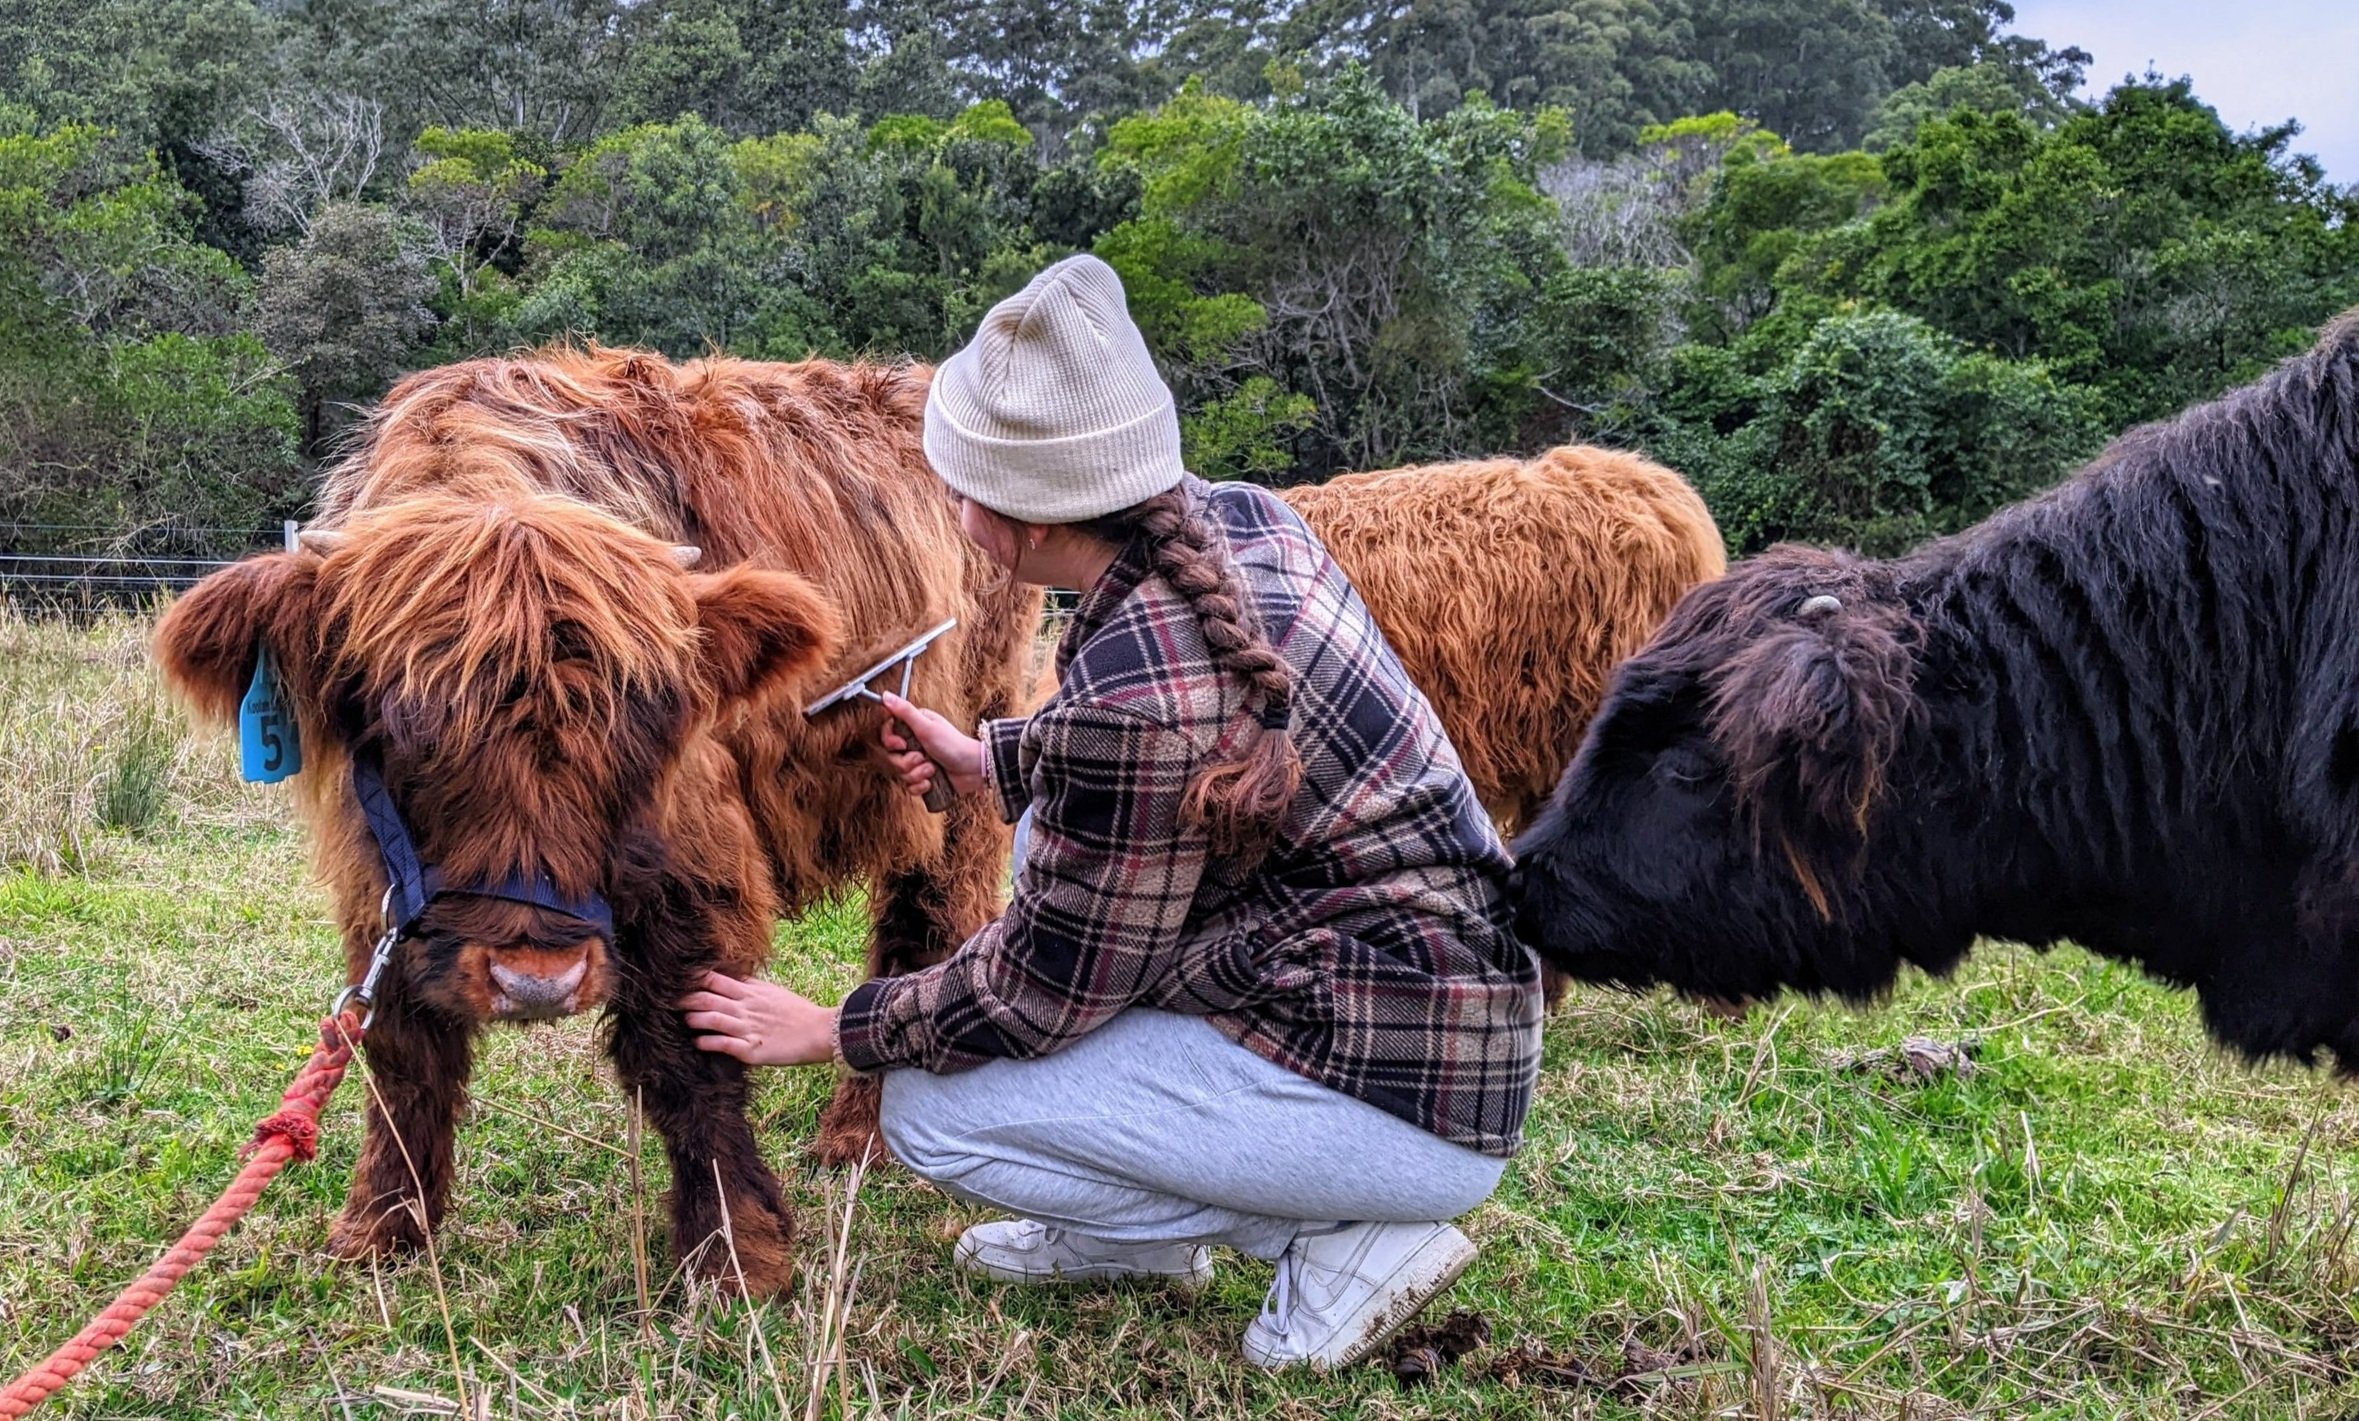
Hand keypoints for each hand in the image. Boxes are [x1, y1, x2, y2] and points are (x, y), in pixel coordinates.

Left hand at [678, 972, 836, 1065]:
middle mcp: (746, 1007)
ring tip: (684, 1021)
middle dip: (684, 999)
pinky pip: (724, 1045)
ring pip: (712, 1019)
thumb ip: (750, 985)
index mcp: (750, 992)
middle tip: (666, 1001)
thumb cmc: (797, 1012)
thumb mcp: (772, 991)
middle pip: (707, 998)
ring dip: (694, 1019)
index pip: (714, 980)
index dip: (692, 980)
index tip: (676, 981)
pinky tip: (698, 1043)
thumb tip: (730, 976)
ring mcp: (748, 1028)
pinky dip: (708, 1043)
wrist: (820, 1032)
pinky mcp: (752, 1050)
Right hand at [879, 691, 984, 800]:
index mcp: (913, 728)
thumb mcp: (926, 726)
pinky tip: (932, 782)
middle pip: (892, 757)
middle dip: (907, 762)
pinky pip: (910, 787)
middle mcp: (914, 744)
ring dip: (917, 774)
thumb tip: (885, 695)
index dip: (890, 742)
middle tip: (923, 758)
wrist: (973, 768)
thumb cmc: (953, 744)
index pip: (887, 735)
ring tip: (933, 769)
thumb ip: (904, 711)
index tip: (901, 745)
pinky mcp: (924, 778)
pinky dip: (921, 787)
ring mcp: (919, 763)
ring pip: (901, 774)